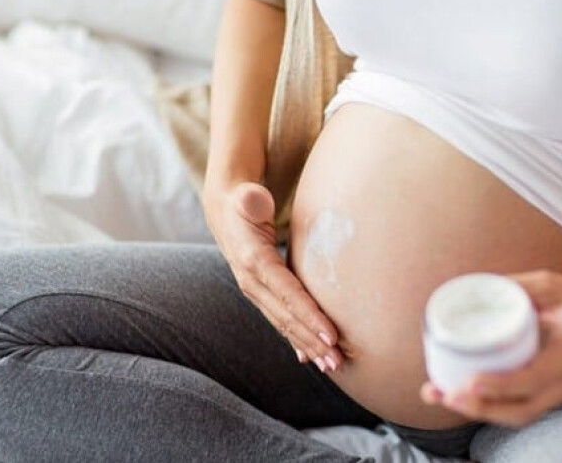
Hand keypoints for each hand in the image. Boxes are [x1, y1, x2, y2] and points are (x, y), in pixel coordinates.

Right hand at [203, 181, 343, 372]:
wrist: (223, 213)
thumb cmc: (243, 201)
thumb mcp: (245, 196)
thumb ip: (250, 198)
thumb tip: (253, 198)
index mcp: (253, 261)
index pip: (286, 292)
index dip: (308, 314)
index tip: (331, 334)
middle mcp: (252, 283)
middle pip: (287, 316)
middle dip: (312, 340)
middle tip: (338, 360)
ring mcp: (256, 292)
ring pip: (284, 324)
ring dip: (308, 346)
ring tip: (332, 365)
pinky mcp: (262, 296)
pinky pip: (280, 321)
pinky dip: (297, 340)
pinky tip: (312, 358)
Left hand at [420, 270, 561, 426]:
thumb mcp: (557, 284)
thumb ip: (520, 286)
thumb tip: (475, 286)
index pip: (535, 377)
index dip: (501, 384)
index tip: (470, 381)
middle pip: (521, 410)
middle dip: (479, 408)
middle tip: (443, 392)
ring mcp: (560, 393)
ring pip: (517, 416)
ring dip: (476, 411)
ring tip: (437, 395)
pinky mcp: (550, 395)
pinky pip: (517, 410)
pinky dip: (486, 407)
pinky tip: (456, 395)